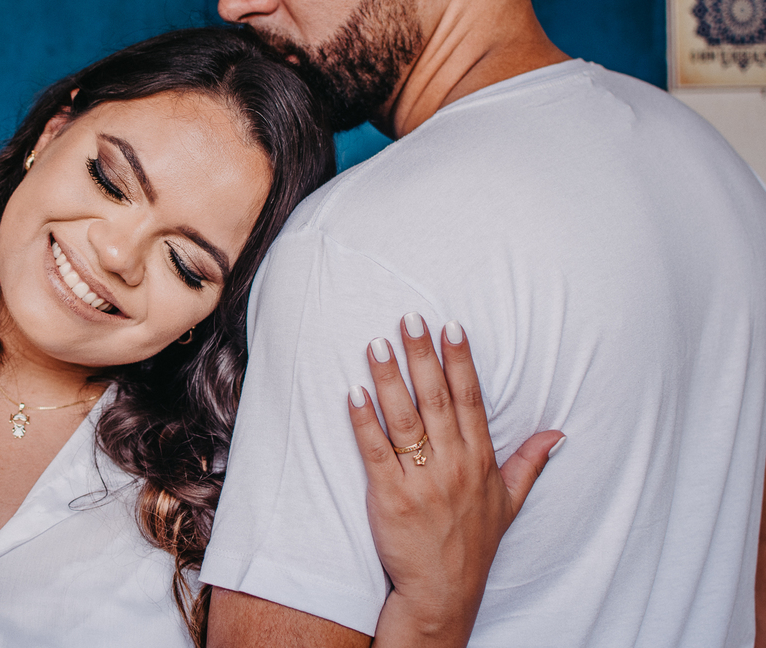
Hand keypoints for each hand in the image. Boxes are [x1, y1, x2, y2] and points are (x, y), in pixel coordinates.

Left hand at [347, 315, 563, 646]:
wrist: (443, 593)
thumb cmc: (473, 545)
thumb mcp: (509, 503)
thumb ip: (529, 463)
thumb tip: (559, 434)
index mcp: (480, 460)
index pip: (471, 400)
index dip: (461, 361)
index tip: (451, 327)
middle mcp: (453, 465)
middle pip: (437, 399)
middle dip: (422, 355)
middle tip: (409, 317)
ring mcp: (421, 481)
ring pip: (405, 419)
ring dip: (390, 379)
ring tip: (377, 344)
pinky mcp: (391, 497)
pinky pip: (376, 451)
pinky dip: (364, 421)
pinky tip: (354, 393)